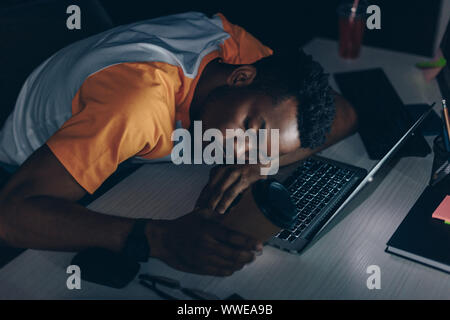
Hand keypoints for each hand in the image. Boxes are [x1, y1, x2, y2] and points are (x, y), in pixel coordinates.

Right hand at [147, 209, 262, 276]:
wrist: (164, 240)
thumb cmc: (183, 225)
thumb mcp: (201, 214)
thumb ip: (219, 216)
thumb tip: (236, 217)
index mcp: (208, 230)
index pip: (233, 237)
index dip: (249, 242)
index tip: (259, 245)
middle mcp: (206, 245)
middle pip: (234, 255)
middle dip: (249, 256)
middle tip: (256, 254)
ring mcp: (203, 259)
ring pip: (229, 266)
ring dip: (241, 264)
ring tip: (247, 259)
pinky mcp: (199, 268)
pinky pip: (220, 272)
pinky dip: (230, 270)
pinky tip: (234, 266)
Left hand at [196, 164, 267, 213]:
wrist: (264, 161)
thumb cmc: (248, 169)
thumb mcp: (233, 173)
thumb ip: (224, 183)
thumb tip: (215, 200)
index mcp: (221, 168)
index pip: (208, 185)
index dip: (201, 196)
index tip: (196, 207)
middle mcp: (226, 169)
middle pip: (211, 187)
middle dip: (203, 200)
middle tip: (197, 212)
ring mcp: (235, 172)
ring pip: (220, 190)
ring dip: (213, 202)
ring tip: (208, 212)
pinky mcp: (244, 178)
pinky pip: (232, 192)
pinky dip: (225, 202)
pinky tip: (220, 210)